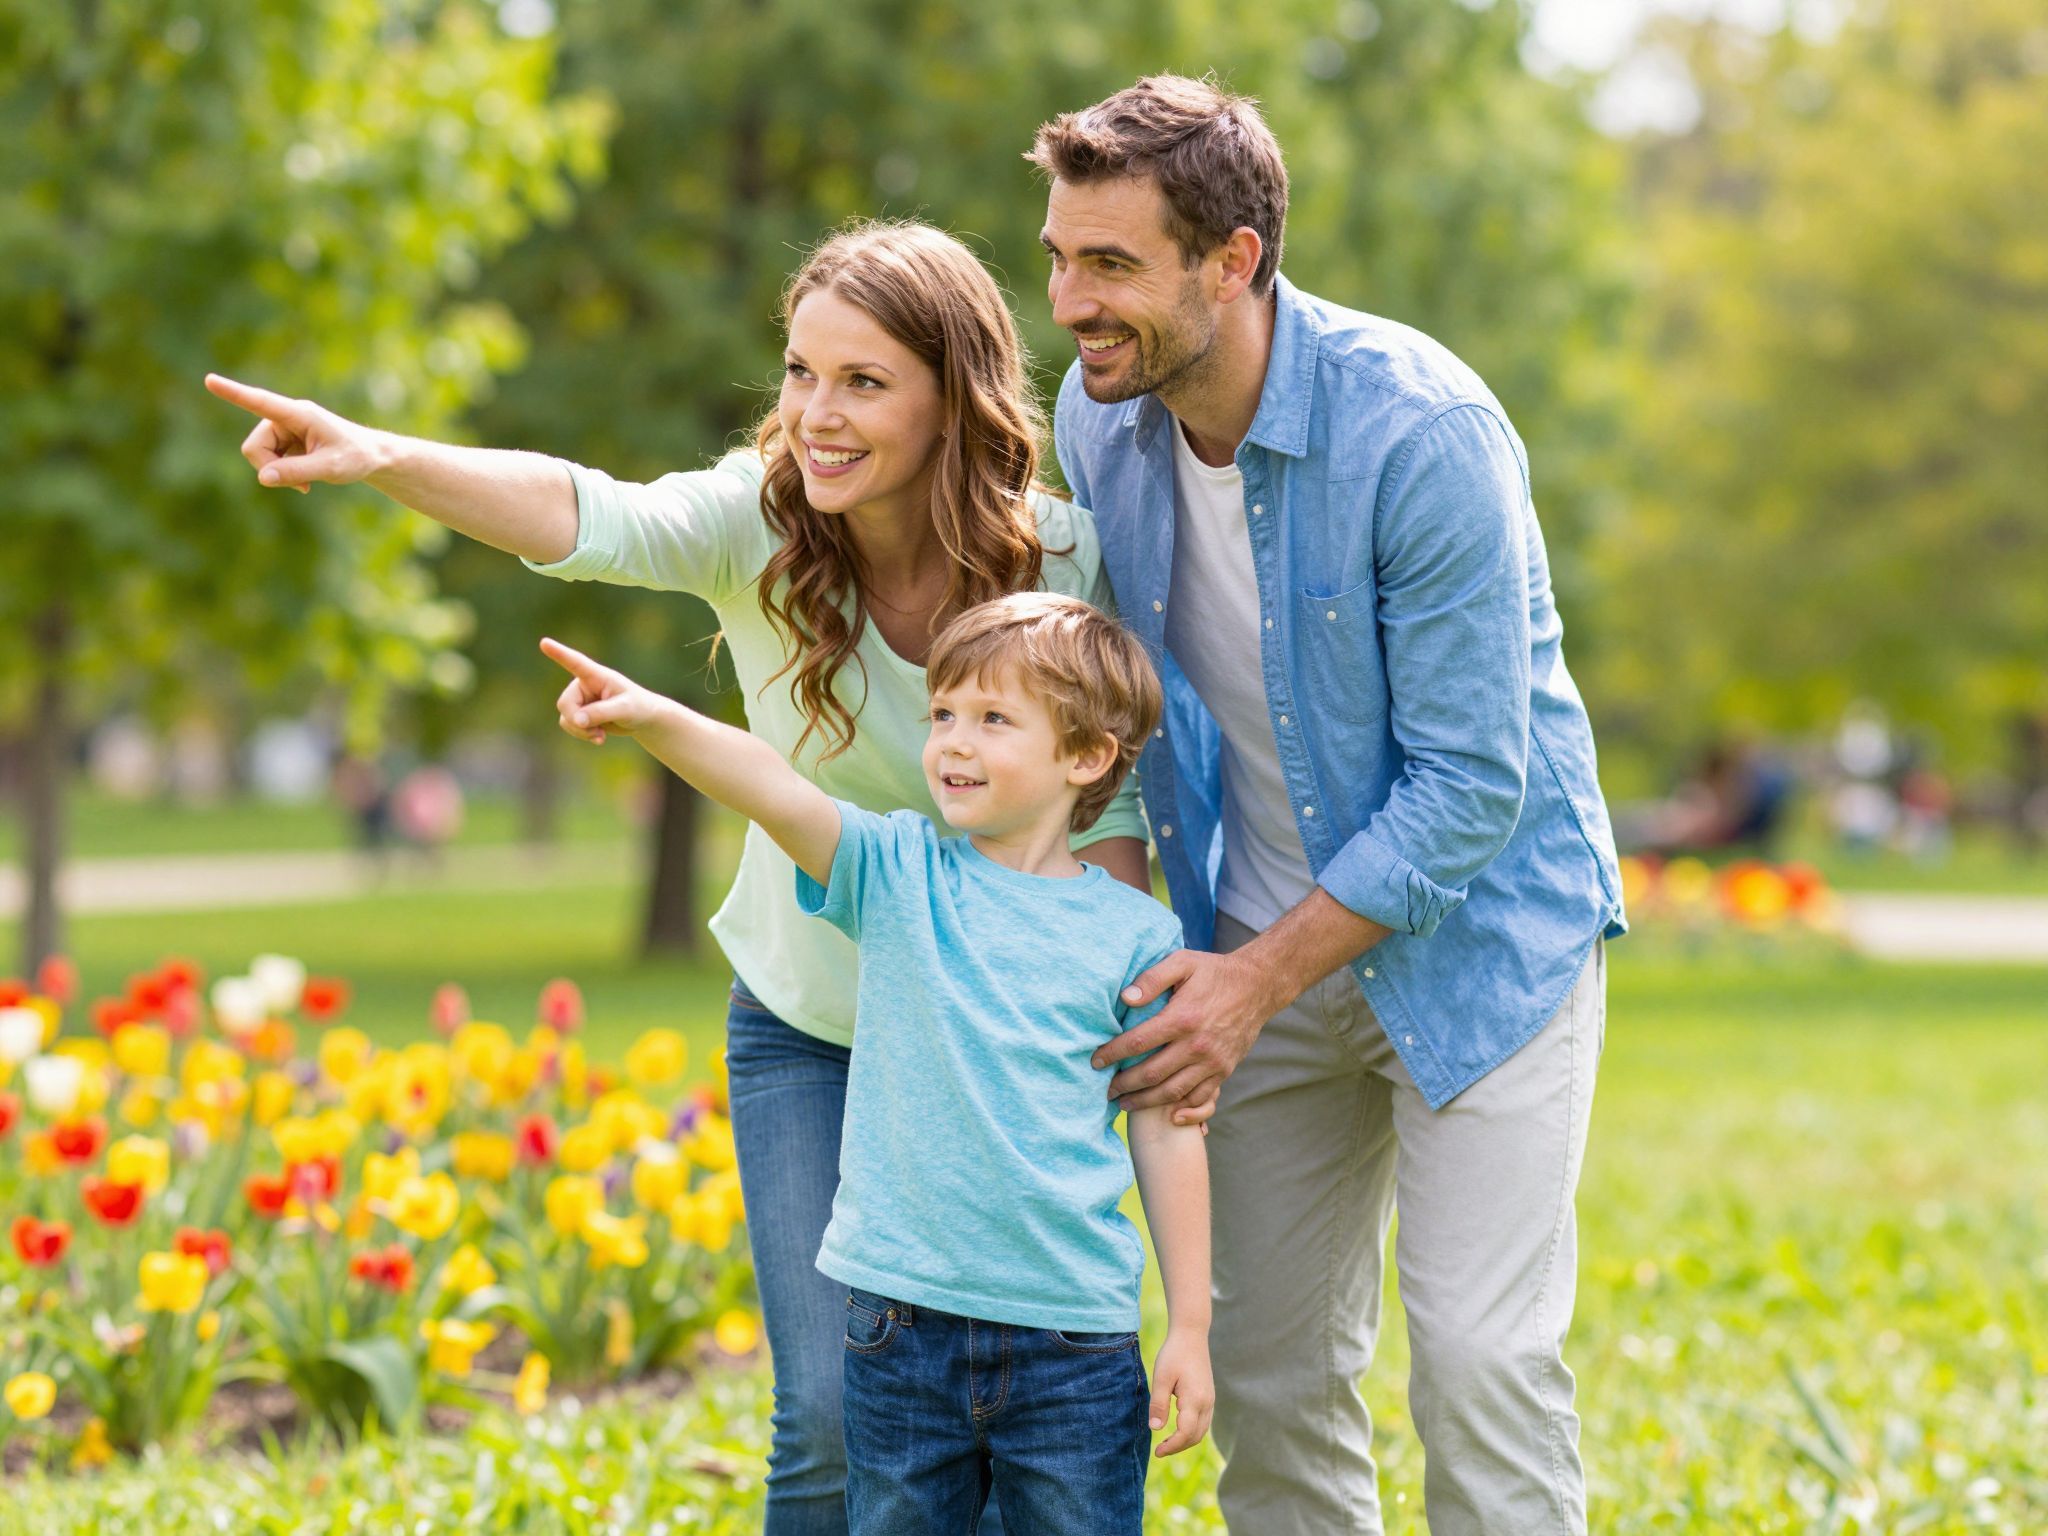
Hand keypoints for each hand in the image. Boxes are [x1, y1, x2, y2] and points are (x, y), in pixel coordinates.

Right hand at [205, 373, 384, 493]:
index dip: (234, 393)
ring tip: (306, 482)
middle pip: (255, 446)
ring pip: (259, 454)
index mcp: (300, 414)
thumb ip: (296, 472)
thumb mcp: (330, 468)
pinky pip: (268, 461)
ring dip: (277, 472)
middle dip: (269, 468)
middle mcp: (287, 417)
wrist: (371, 457)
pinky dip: (281, 473)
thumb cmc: (355, 457)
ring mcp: (284, 428)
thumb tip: (263, 478)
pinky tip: (304, 480)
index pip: (261, 402)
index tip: (210, 380)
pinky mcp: (285, 440)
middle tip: (300, 485)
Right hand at [539, 637, 668, 743]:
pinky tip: (599, 738)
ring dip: (581, 730)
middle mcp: (584, 684)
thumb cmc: (638, 707)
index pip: (575, 663)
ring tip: (600, 735)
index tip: (544, 642)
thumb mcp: (624, 709)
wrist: (642, 719)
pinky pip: (569, 725)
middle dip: (577, 721)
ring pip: (565, 716)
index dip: (559, 653)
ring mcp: (580, 699)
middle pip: (565, 703)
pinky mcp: (579, 712)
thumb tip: (577, 720)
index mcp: (597, 675)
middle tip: (596, 731)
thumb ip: (600, 713)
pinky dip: (582, 734)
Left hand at [1094, 948, 1282, 1113]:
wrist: (1258, 986)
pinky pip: (1201, 1098)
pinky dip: (1182, 1110)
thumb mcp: (1182, 963)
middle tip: (1106, 1090)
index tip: (1095, 1061)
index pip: (1138, 1042)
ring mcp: (1213, 1061)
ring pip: (1173, 1092)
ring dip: (1145, 1102)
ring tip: (1125, 1104)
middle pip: (1151, 1074)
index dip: (1112, 1054)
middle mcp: (1197, 1045)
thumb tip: (1125, 998)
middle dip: (1124, 1085)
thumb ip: (1152, 978)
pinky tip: (1166, 1113)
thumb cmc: (1213, 972)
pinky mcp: (1224, 1070)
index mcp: (1182, 1018)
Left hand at [1148, 1326, 1213, 1456]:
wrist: (1191, 1335)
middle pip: (1195, 1437)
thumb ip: (1158, 1404)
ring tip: (1166, 1443)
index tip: (1157, 1452)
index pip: (1185, 1434)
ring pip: (1201, 1431)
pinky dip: (1191, 1432)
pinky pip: (1203, 1422)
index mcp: (1195, 1399)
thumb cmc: (1174, 1354)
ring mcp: (1210, 1400)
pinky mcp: (1209, 1397)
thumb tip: (1155, 1429)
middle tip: (1159, 1451)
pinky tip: (1177, 1429)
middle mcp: (1207, 1403)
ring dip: (1185, 1441)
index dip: (1172, 1447)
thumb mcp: (1161, 1377)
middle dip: (1178, 1447)